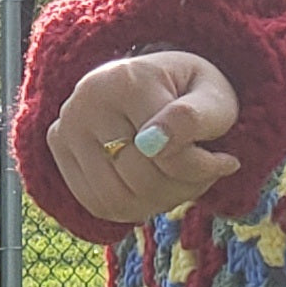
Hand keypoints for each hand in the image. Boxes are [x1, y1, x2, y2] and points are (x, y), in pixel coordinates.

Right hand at [46, 51, 239, 222]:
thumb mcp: (213, 98)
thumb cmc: (195, 92)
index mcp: (127, 79)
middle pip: (138, 180)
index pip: (166, 155)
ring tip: (180, 180)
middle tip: (205, 174)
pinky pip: (97, 203)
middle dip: (182, 189)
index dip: (203, 170)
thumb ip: (193, 118)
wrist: (160, 81)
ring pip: (115, 199)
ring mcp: (66, 123)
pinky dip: (133, 207)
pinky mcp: (58, 146)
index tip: (227, 161)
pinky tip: (154, 186)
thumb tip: (154, 143)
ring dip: (158, 203)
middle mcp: (86, 99)